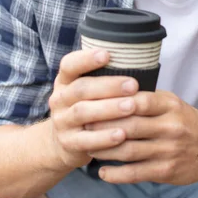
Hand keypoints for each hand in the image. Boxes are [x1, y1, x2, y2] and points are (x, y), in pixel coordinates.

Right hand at [48, 49, 139, 170]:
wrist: (62, 142)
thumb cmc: (85, 107)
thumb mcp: (86, 90)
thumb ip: (102, 77)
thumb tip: (138, 61)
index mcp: (65, 81)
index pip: (69, 65)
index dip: (86, 59)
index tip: (107, 54)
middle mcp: (60, 99)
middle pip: (81, 89)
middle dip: (108, 86)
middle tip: (133, 85)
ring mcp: (62, 122)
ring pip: (83, 113)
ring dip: (109, 109)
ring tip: (132, 106)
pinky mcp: (69, 143)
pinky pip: (86, 141)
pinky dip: (104, 138)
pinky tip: (122, 134)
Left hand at [85, 90, 197, 184]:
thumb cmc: (185, 122)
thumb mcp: (172, 103)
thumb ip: (147, 98)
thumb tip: (110, 90)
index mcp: (170, 106)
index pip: (138, 100)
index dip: (113, 101)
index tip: (92, 101)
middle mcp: (171, 127)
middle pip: (129, 126)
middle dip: (102, 126)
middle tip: (82, 124)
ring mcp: (169, 151)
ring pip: (128, 150)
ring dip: (104, 150)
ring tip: (87, 146)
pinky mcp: (166, 171)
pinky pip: (135, 173)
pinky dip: (115, 174)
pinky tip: (102, 172)